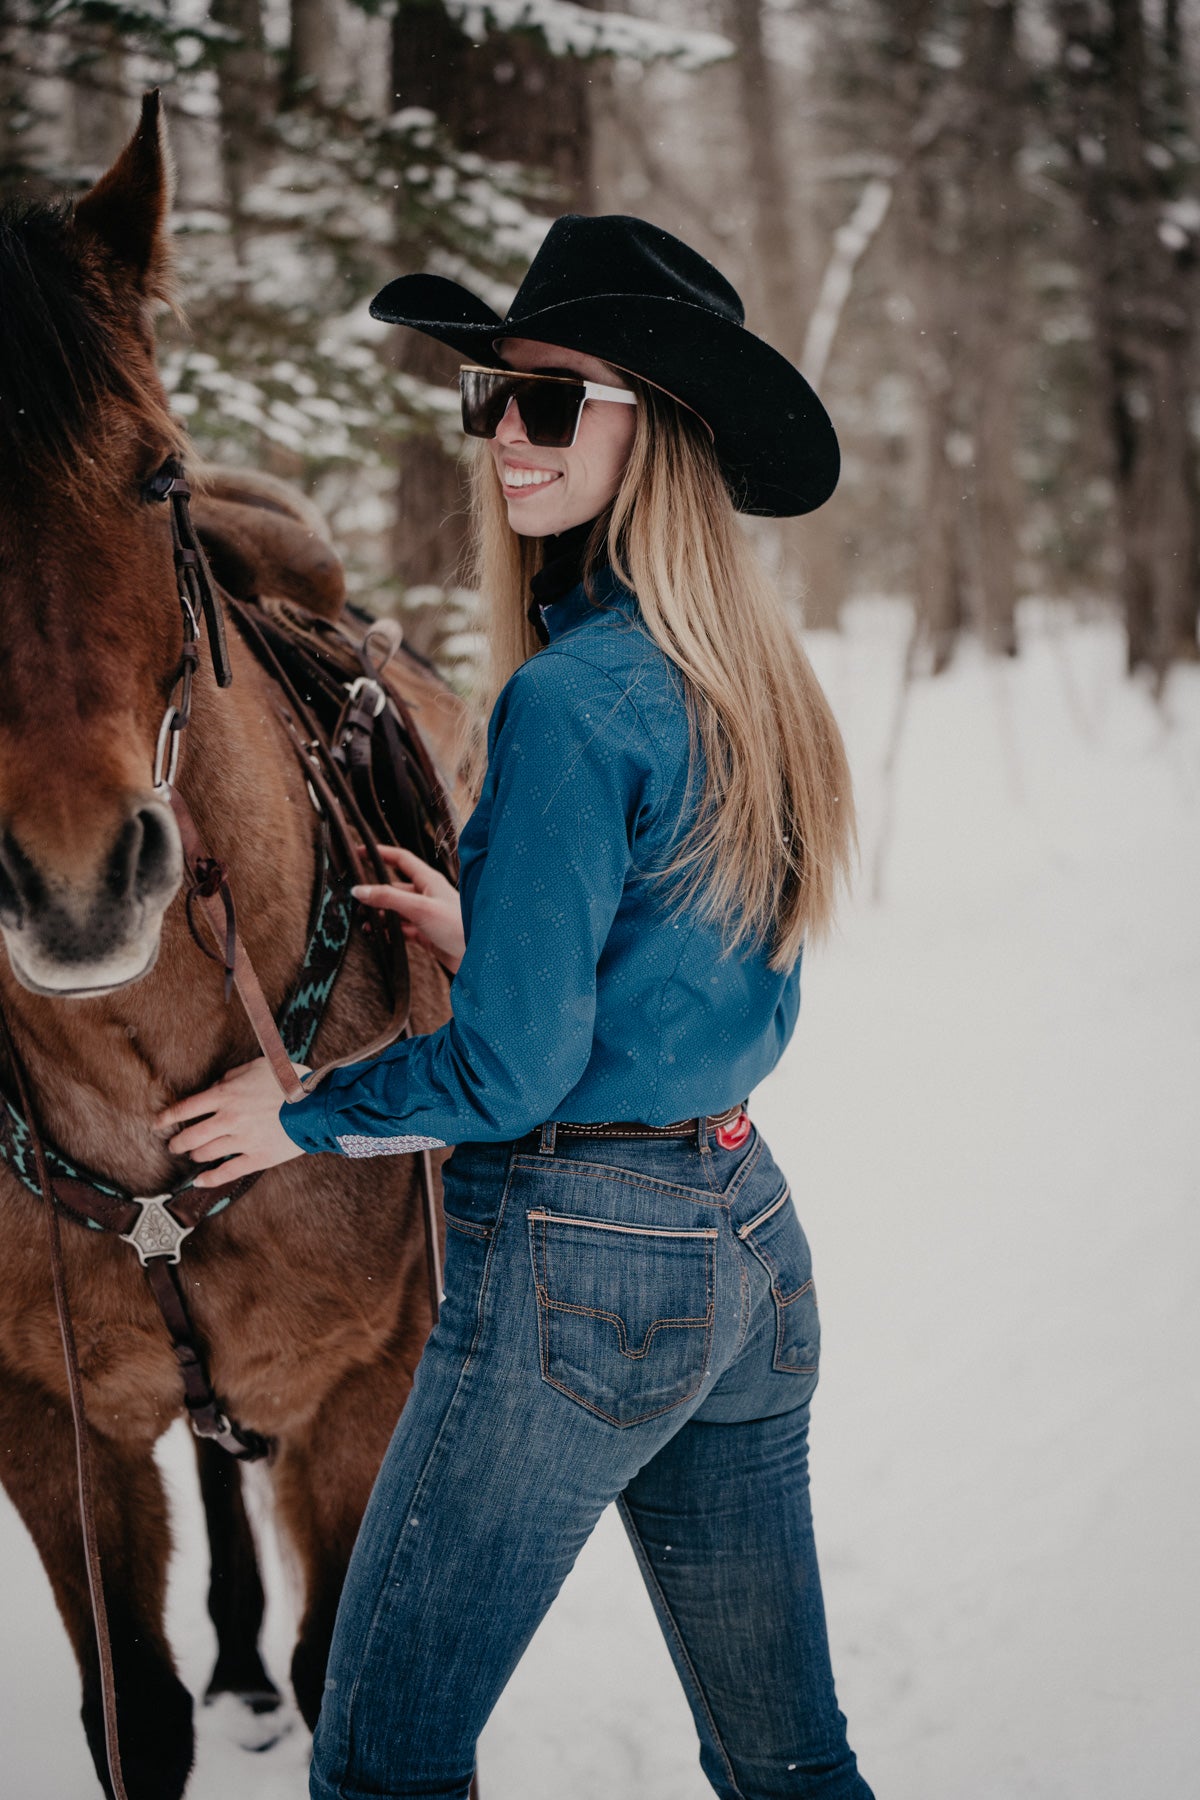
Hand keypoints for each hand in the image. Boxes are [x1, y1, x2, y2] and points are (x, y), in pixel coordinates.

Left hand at [156, 1057, 309, 1187]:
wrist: (318, 1105)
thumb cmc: (292, 1082)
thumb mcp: (259, 1066)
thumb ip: (233, 1075)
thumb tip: (217, 1084)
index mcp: (227, 1095)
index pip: (186, 1108)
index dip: (167, 1117)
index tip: (157, 1124)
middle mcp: (229, 1119)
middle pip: (191, 1135)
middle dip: (178, 1142)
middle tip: (174, 1145)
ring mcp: (242, 1141)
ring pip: (206, 1153)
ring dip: (195, 1155)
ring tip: (193, 1155)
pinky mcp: (257, 1158)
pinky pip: (227, 1172)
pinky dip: (210, 1178)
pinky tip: (200, 1180)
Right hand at [353, 844, 464, 974]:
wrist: (477, 956)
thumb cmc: (457, 926)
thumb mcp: (419, 907)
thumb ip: (388, 898)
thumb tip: (359, 890)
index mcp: (428, 880)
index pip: (400, 859)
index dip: (380, 853)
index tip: (358, 851)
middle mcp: (427, 895)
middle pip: (394, 887)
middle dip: (374, 893)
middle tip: (353, 901)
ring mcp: (425, 915)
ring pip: (395, 911)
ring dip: (379, 916)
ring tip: (363, 924)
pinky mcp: (425, 934)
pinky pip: (401, 929)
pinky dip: (388, 932)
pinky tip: (378, 937)